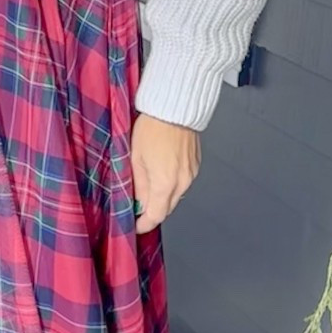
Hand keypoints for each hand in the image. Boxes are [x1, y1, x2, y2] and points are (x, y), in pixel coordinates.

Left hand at [131, 111, 200, 233]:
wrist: (174, 108)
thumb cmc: (153, 127)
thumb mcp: (136, 158)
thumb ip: (138, 185)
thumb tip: (139, 202)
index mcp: (165, 183)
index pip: (156, 216)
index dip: (144, 224)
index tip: (136, 225)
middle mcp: (182, 182)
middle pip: (167, 208)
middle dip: (153, 210)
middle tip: (138, 205)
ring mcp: (191, 174)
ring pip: (175, 195)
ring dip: (163, 195)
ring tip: (148, 183)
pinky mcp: (195, 165)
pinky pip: (182, 182)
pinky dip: (171, 183)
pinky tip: (161, 170)